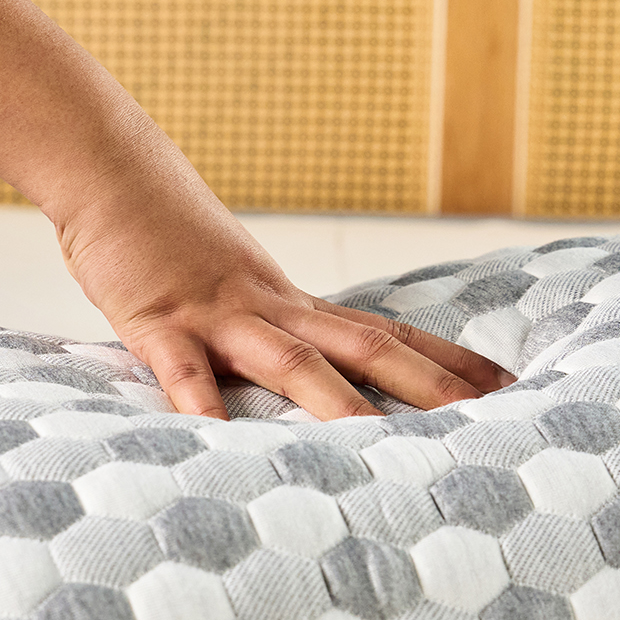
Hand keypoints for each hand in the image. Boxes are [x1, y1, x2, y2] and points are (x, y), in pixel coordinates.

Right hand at [0, 0, 510, 416]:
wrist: (110, 170)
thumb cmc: (169, 239)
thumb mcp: (232, 290)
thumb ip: (270, 339)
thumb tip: (307, 390)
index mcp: (295, 305)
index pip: (388, 334)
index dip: (449, 361)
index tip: (509, 387)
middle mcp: (274, 308)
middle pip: (367, 347)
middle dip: (431, 386)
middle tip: (490, 418)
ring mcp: (220, 315)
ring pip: (293, 364)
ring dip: (342, 406)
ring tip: (386, 449)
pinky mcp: (160, 322)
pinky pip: (185, 373)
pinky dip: (206, 408)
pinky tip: (222, 445)